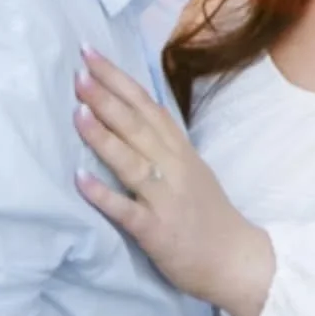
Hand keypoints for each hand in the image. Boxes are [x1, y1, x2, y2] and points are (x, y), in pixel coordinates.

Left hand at [73, 50, 272, 315]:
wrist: (237, 261)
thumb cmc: (208, 216)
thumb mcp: (191, 170)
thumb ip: (163, 146)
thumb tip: (130, 117)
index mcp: (181, 152)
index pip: (147, 106)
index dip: (119, 80)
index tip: (91, 55)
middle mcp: (175, 168)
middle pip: (138, 126)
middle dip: (106, 97)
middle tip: (78, 72)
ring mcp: (167, 199)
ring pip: (132, 161)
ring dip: (103, 136)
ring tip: (77, 112)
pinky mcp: (158, 231)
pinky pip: (127, 210)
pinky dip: (104, 195)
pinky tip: (79, 180)